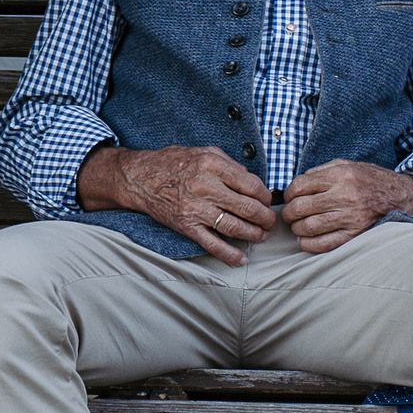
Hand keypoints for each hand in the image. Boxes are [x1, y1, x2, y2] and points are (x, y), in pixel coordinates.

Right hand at [78, 145, 275, 263]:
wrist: (140, 178)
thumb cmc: (175, 162)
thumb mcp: (205, 152)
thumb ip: (231, 165)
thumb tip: (254, 182)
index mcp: (214, 166)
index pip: (252, 185)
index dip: (265, 196)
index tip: (268, 201)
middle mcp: (206, 187)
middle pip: (248, 208)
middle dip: (266, 218)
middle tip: (271, 222)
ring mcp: (196, 209)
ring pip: (235, 228)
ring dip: (254, 235)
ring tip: (262, 236)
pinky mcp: (187, 226)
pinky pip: (212, 244)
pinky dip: (230, 254)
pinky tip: (241, 259)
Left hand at [282, 159, 412, 253]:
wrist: (402, 196)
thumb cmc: (371, 180)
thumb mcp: (348, 165)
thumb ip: (322, 171)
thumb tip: (297, 185)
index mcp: (341, 175)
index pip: (300, 186)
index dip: (288, 193)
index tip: (289, 197)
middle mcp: (345, 195)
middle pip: (300, 207)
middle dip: (288, 212)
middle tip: (289, 214)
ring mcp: (350, 217)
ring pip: (308, 227)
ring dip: (296, 228)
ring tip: (297, 226)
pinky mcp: (355, 234)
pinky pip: (323, 244)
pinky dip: (308, 244)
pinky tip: (305, 240)